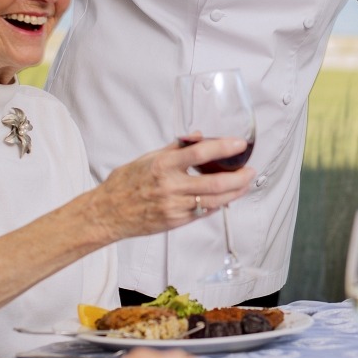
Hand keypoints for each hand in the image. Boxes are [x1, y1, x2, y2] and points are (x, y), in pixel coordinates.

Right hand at [90, 137, 254, 241]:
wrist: (107, 213)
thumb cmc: (125, 183)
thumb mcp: (148, 158)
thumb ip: (175, 147)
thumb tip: (198, 136)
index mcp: (162, 165)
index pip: (200, 153)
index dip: (224, 147)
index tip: (239, 143)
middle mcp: (170, 186)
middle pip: (214, 183)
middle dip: (238, 177)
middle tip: (250, 171)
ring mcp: (174, 206)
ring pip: (214, 201)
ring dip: (234, 193)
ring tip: (244, 184)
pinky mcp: (176, 222)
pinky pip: (203, 212)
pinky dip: (218, 204)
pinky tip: (226, 198)